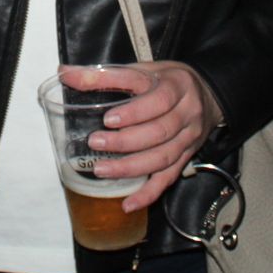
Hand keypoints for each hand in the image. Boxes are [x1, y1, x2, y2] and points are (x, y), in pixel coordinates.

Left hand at [83, 61, 223, 211]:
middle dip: (125, 141)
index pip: (156, 97)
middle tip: (95, 143)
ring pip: (162, 157)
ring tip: (102, 170)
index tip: (107, 119)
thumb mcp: (142, 69)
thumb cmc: (166, 81)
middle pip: (159, 130)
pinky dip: (148, 193)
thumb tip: (64, 73)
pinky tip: (127, 203)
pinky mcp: (186, 157)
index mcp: (175, 84)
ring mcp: (188, 137)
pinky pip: (168, 178)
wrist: (208, 95)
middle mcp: (185, 112)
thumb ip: (105, 74)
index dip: (133, 111)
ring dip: (131, 167)